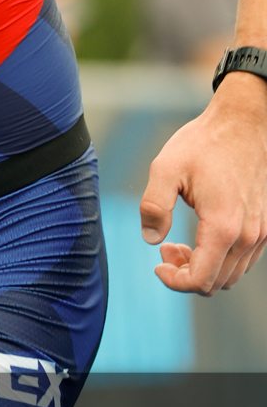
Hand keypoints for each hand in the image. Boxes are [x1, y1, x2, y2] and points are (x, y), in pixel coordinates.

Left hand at [139, 72, 266, 292]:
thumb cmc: (204, 143)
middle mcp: (247, 236)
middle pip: (216, 283)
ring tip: (179, 243)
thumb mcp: (166, 168)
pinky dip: (221, 259)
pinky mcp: (264, 225)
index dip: (174, 281)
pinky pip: (244, 260)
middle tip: (166, 248)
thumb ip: (154, 206)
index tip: (157, 263)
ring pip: (231, 275)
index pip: (200, 280)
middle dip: (185, 274)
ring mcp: (260, 232)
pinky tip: (202, 235)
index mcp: (222, 226)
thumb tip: (151, 239)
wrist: (243, 123)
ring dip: (204, 268)